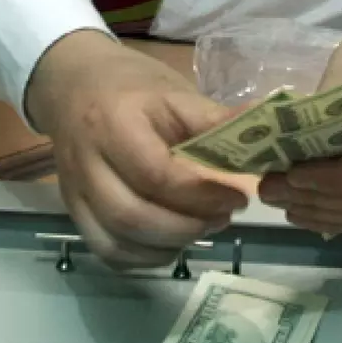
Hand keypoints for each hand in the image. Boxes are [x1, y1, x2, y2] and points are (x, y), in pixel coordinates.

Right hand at [26, 30, 247, 267]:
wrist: (74, 85)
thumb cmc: (133, 87)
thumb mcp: (177, 93)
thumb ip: (216, 121)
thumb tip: (268, 135)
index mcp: (113, 124)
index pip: (156, 175)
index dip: (202, 195)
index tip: (238, 196)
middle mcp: (86, 163)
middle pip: (132, 217)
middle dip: (188, 227)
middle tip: (225, 216)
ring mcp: (74, 193)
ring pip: (117, 242)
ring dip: (169, 246)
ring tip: (204, 227)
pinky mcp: (74, 212)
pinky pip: (107, 251)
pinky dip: (145, 257)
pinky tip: (175, 241)